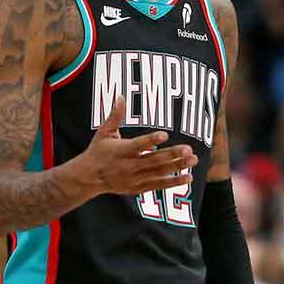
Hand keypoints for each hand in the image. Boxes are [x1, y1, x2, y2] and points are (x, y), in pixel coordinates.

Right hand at [78, 97, 197, 195]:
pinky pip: (158, 185)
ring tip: (193, 160)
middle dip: (171, 155)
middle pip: (153, 160)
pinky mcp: (139, 188)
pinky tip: (189, 177)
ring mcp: (134, 178)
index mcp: (121, 151)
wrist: (89, 178)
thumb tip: (121, 96)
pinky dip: (173, 182)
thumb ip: (115, 116)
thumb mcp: (104, 132)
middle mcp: (129, 166)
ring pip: (159, 173)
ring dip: (177, 167)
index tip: (164, 134)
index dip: (151, 140)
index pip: (138, 145)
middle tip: (188, 149)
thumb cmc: (98, 151)